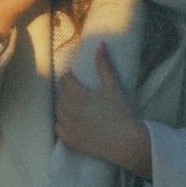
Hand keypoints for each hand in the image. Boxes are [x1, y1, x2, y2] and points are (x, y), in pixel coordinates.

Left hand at [55, 43, 151, 178]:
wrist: (127, 142)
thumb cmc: (120, 112)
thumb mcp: (112, 87)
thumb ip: (103, 66)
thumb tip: (100, 44)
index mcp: (78, 96)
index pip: (65, 80)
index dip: (70, 76)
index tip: (76, 77)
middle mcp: (69, 111)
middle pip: (60, 94)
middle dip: (66, 90)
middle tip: (77, 90)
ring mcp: (68, 127)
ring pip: (58, 110)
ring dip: (63, 105)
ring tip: (75, 104)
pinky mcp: (70, 141)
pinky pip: (58, 128)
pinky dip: (62, 122)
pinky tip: (71, 120)